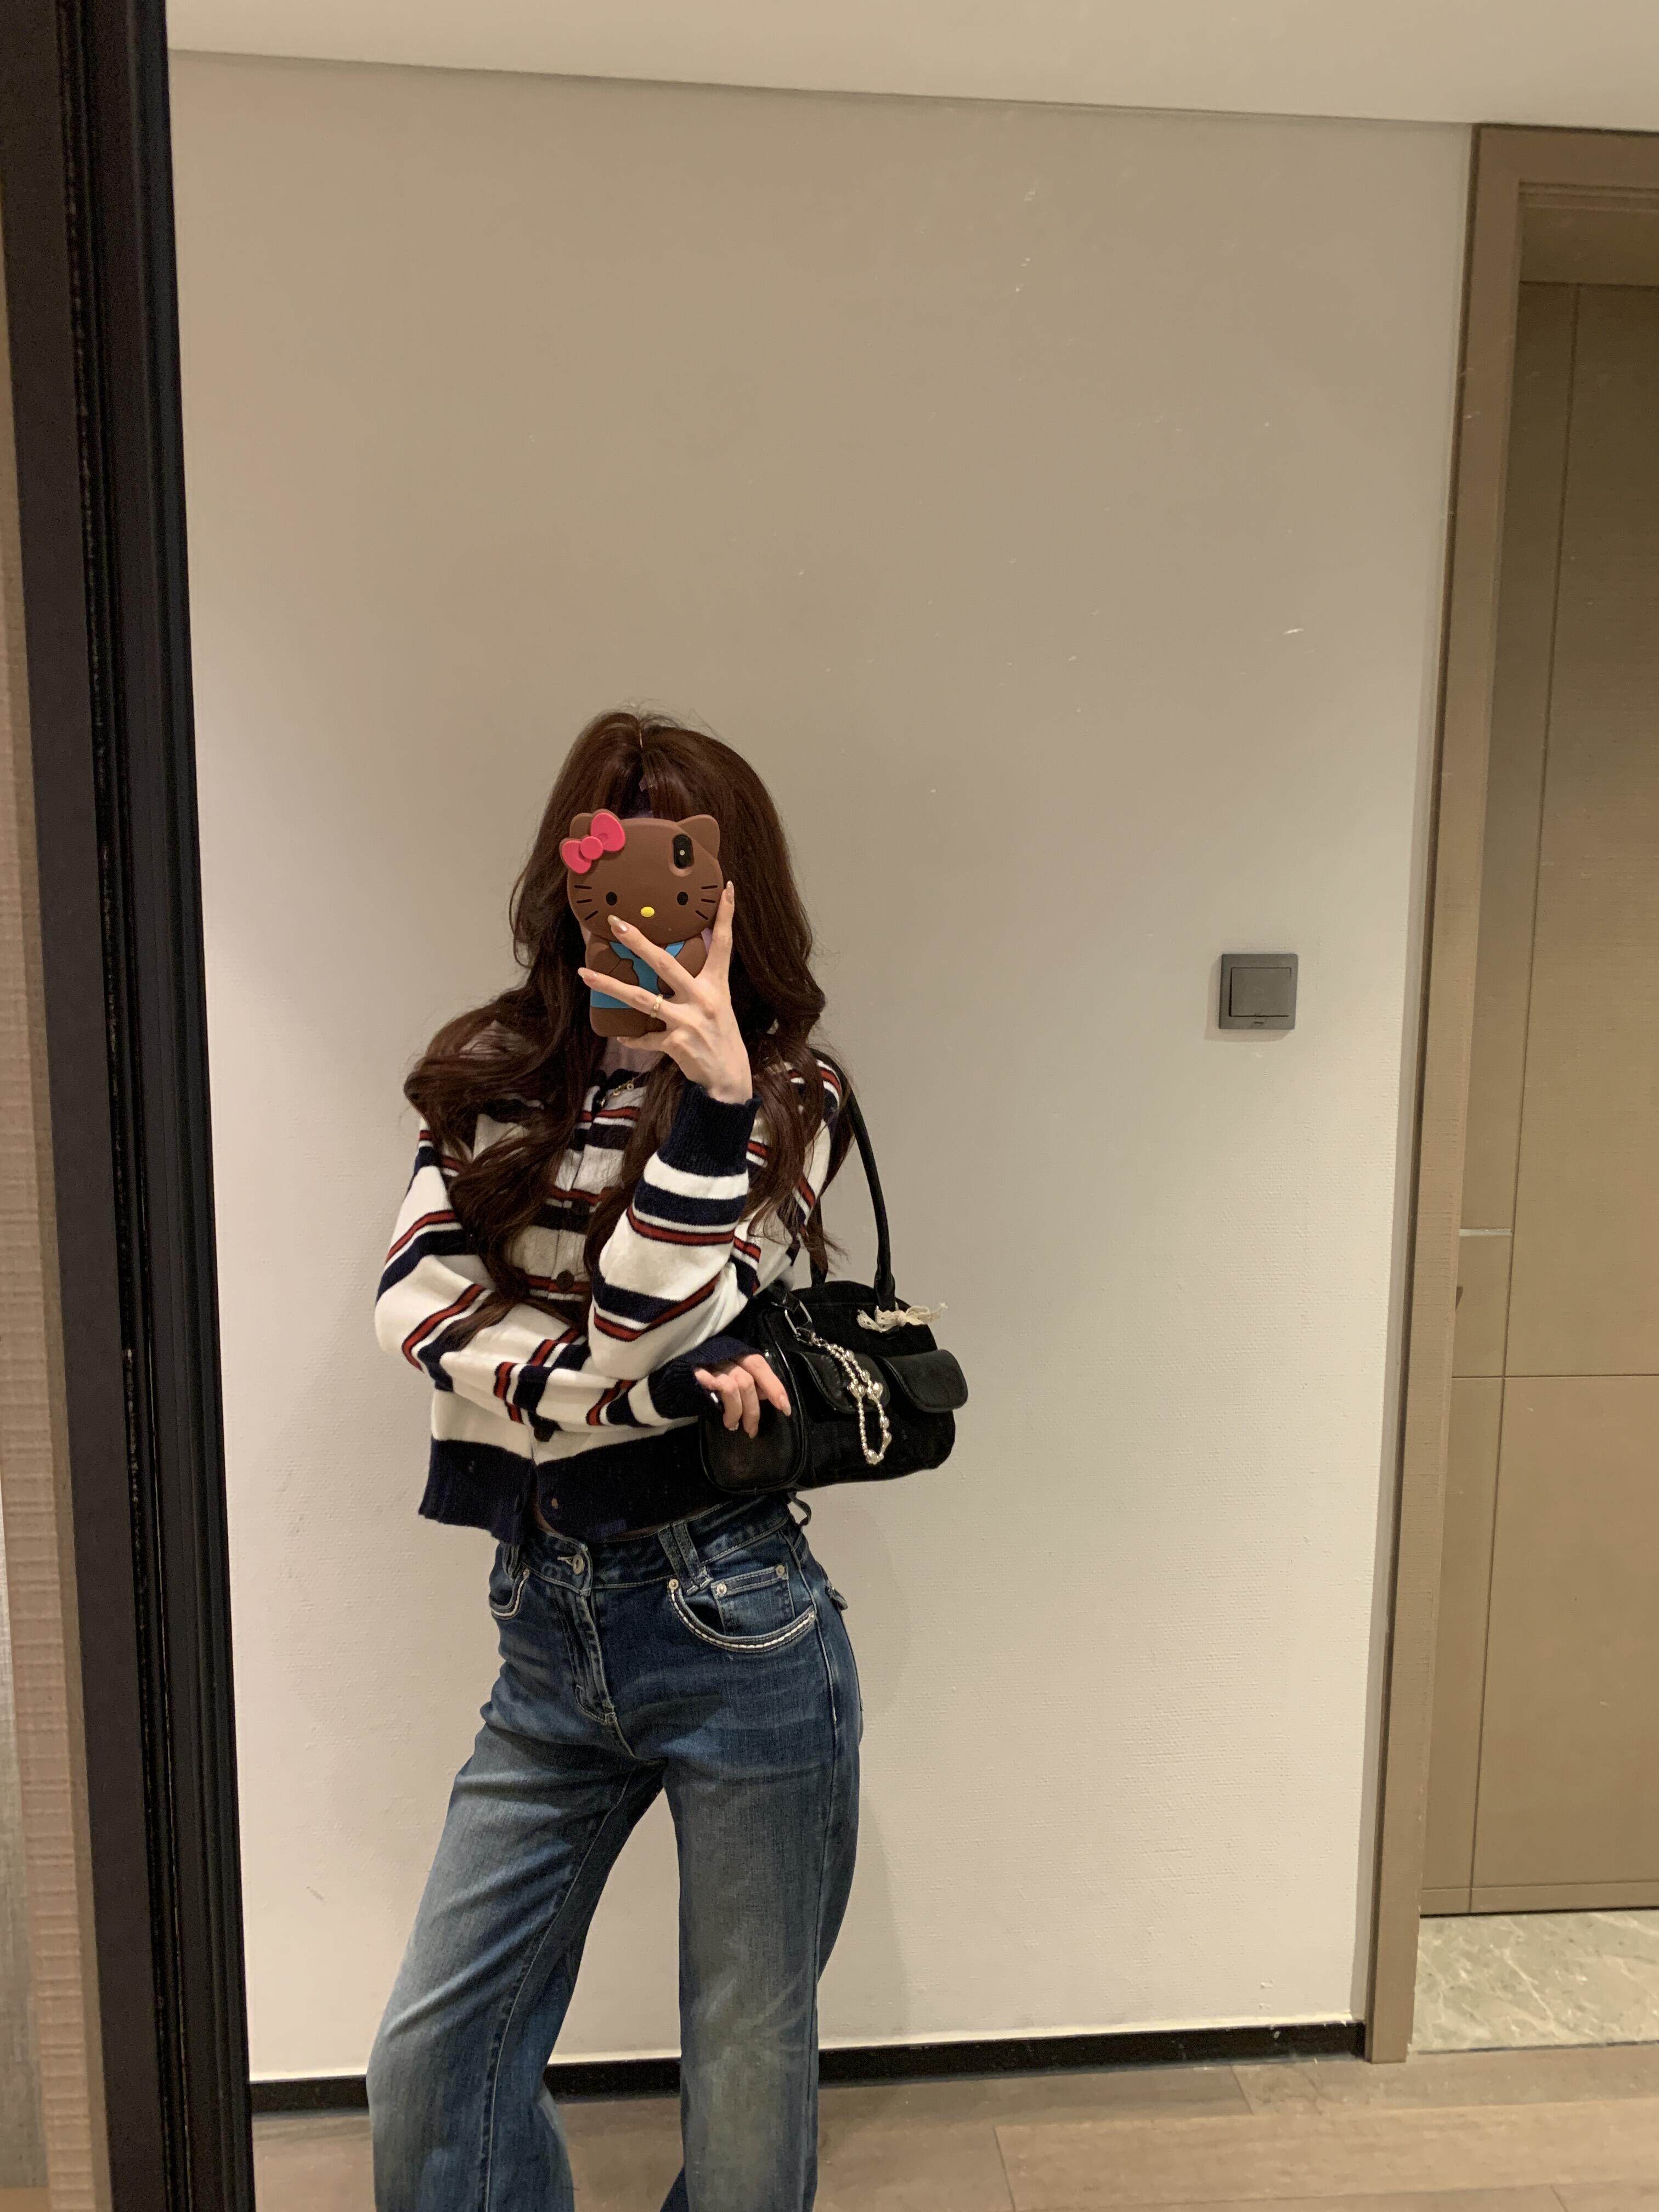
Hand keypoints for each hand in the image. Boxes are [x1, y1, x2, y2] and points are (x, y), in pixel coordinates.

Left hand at [578, 881, 751, 1102]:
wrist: (728, 1078)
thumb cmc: (721, 1037)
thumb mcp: (718, 1004)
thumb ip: (698, 983)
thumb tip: (671, 963)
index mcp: (716, 985)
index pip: (723, 943)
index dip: (726, 915)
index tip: (726, 888)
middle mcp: (704, 998)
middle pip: (666, 964)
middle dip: (639, 942)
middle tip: (617, 923)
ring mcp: (689, 1021)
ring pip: (641, 999)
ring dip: (610, 986)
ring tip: (585, 973)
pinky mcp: (676, 1043)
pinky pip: (645, 1037)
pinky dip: (633, 1037)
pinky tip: (622, 1036)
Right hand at [694, 1351, 791, 1436]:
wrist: (667, 1380)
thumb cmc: (699, 1379)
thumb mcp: (726, 1376)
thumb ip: (745, 1381)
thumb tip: (767, 1395)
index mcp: (734, 1352)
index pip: (759, 1364)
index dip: (774, 1385)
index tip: (785, 1408)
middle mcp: (725, 1354)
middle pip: (750, 1377)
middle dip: (755, 1407)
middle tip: (753, 1429)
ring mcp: (711, 1362)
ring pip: (738, 1384)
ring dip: (741, 1411)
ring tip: (735, 1426)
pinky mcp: (698, 1373)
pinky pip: (722, 1387)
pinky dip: (729, 1407)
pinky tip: (727, 1420)